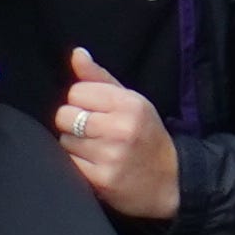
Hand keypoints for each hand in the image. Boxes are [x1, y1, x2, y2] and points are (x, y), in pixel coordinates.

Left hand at [53, 50, 180, 221]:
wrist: (170, 181)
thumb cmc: (146, 135)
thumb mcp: (132, 101)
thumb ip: (100, 78)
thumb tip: (77, 54)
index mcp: (129, 103)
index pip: (77, 91)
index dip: (82, 101)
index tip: (95, 111)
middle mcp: (121, 128)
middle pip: (65, 115)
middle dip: (73, 122)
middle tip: (93, 131)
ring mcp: (111, 155)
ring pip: (64, 140)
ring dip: (74, 144)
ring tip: (96, 148)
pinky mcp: (101, 179)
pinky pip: (68, 163)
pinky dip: (76, 163)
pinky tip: (93, 163)